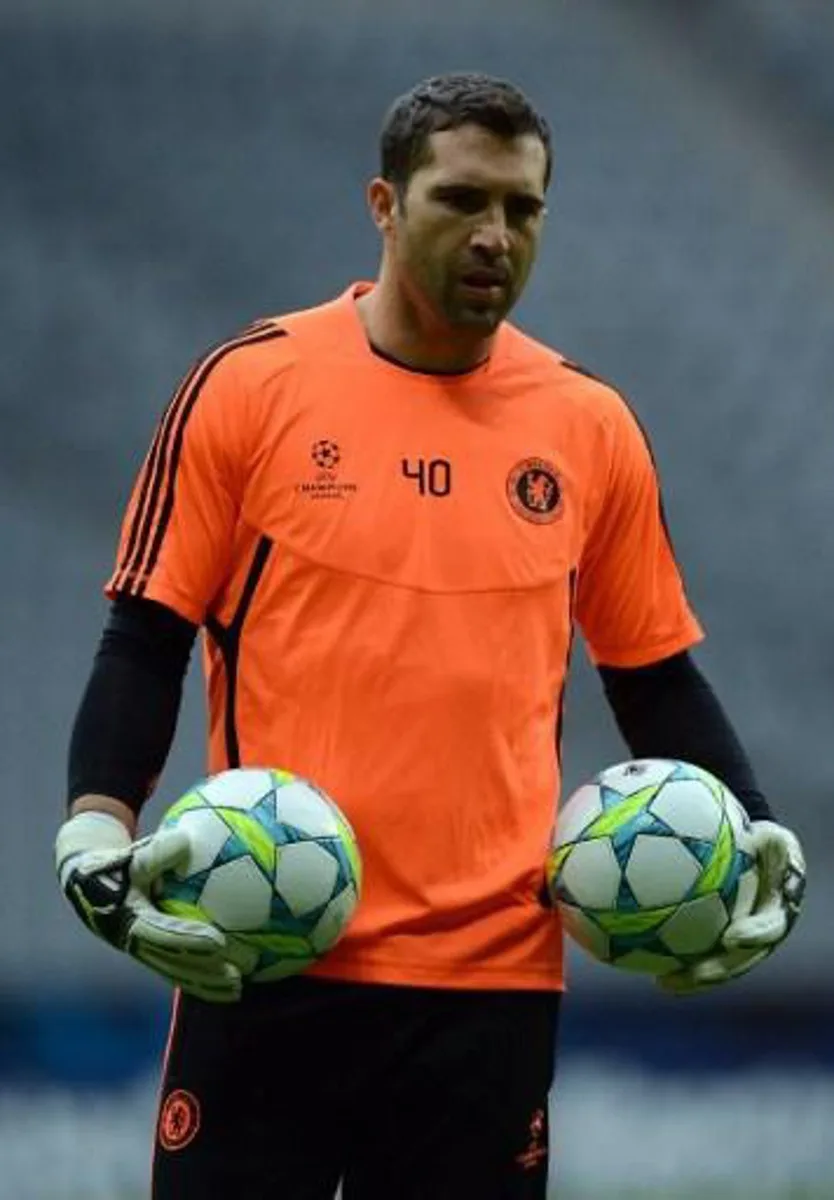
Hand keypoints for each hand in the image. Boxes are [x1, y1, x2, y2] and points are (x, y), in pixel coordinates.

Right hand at [56, 811, 241, 1002]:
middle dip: (203, 972)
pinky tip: (228, 984)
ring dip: (205, 984)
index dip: (189, 940)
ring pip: (174, 973)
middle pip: (172, 963)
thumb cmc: (117, 862)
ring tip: (238, 990)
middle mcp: (132, 941)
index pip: (162, 934)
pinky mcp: (146, 953)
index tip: (219, 942)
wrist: (86, 882)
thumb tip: (185, 841)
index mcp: (128, 918)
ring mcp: (139, 951)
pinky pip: (175, 969)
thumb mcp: (130, 854)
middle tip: (236, 977)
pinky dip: (200, 978)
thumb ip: (156, 851)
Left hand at [659, 820, 805, 994]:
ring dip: (692, 979)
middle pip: (742, 960)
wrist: (757, 859)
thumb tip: (749, 830)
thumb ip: (762, 838)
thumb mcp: (770, 837)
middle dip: (720, 971)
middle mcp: (761, 936)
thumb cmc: (762, 843)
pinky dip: (668, 956)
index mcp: (778, 912)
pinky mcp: (718, 947)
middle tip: (696, 974)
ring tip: (663, 984)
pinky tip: (639, 957)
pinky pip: (692, 952)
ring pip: (717, 966)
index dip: (755, 935)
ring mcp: (741, 946)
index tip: (732, 937)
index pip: (770, 927)